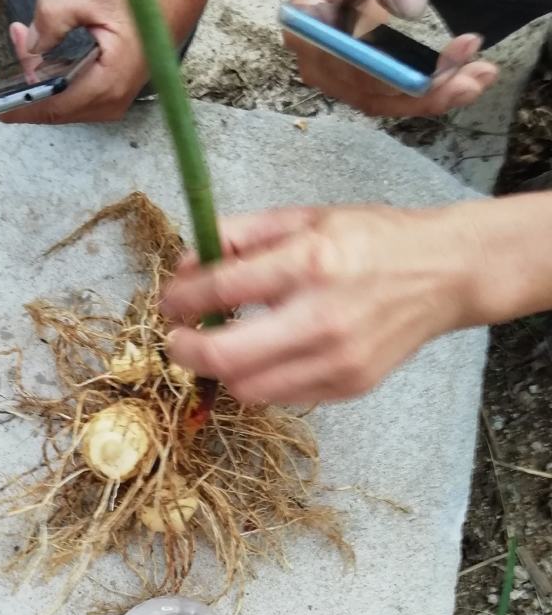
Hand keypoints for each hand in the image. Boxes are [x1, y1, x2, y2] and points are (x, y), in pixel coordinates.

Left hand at [0, 0, 198, 124]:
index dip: (10, 106)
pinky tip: (32, 48)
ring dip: (27, 77)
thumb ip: (50, 17)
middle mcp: (107, 103)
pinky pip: (67, 93)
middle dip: (8, 89)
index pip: (48, 107)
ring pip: (55, 102)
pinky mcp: (105, 94)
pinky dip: (45, 75)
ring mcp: (108, 102)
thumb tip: (28, 45)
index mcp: (105, 84)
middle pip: (47, 109)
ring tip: (14, 39)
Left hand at [161, 204, 479, 404]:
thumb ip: (239, 235)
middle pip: (224, 356)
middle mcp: (321, 317)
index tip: (170, 302)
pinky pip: (279, 397)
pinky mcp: (348, 385)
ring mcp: (337, 360)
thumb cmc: (371, 239)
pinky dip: (259, 379)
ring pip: (246, 388)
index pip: (221, 290)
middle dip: (183, 350)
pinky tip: (264, 354)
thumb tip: (186, 263)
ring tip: (222, 344)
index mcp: (309, 262)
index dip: (180, 300)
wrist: (445, 274)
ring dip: (221, 369)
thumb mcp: (304, 217)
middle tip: (175, 338)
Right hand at [289, 0, 497, 116]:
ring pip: (390, 101)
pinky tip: (469, 75)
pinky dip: (435, 91)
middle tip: (472, 76)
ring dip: (438, 95)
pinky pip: (399, 95)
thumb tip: (412, 6)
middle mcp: (322, 65)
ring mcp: (344, 78)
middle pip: (372, 93)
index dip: (388, 76)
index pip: (347, 68)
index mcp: (308, 32)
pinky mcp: (366, 81)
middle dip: (426, 90)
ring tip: (482, 75)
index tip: (430, 73)